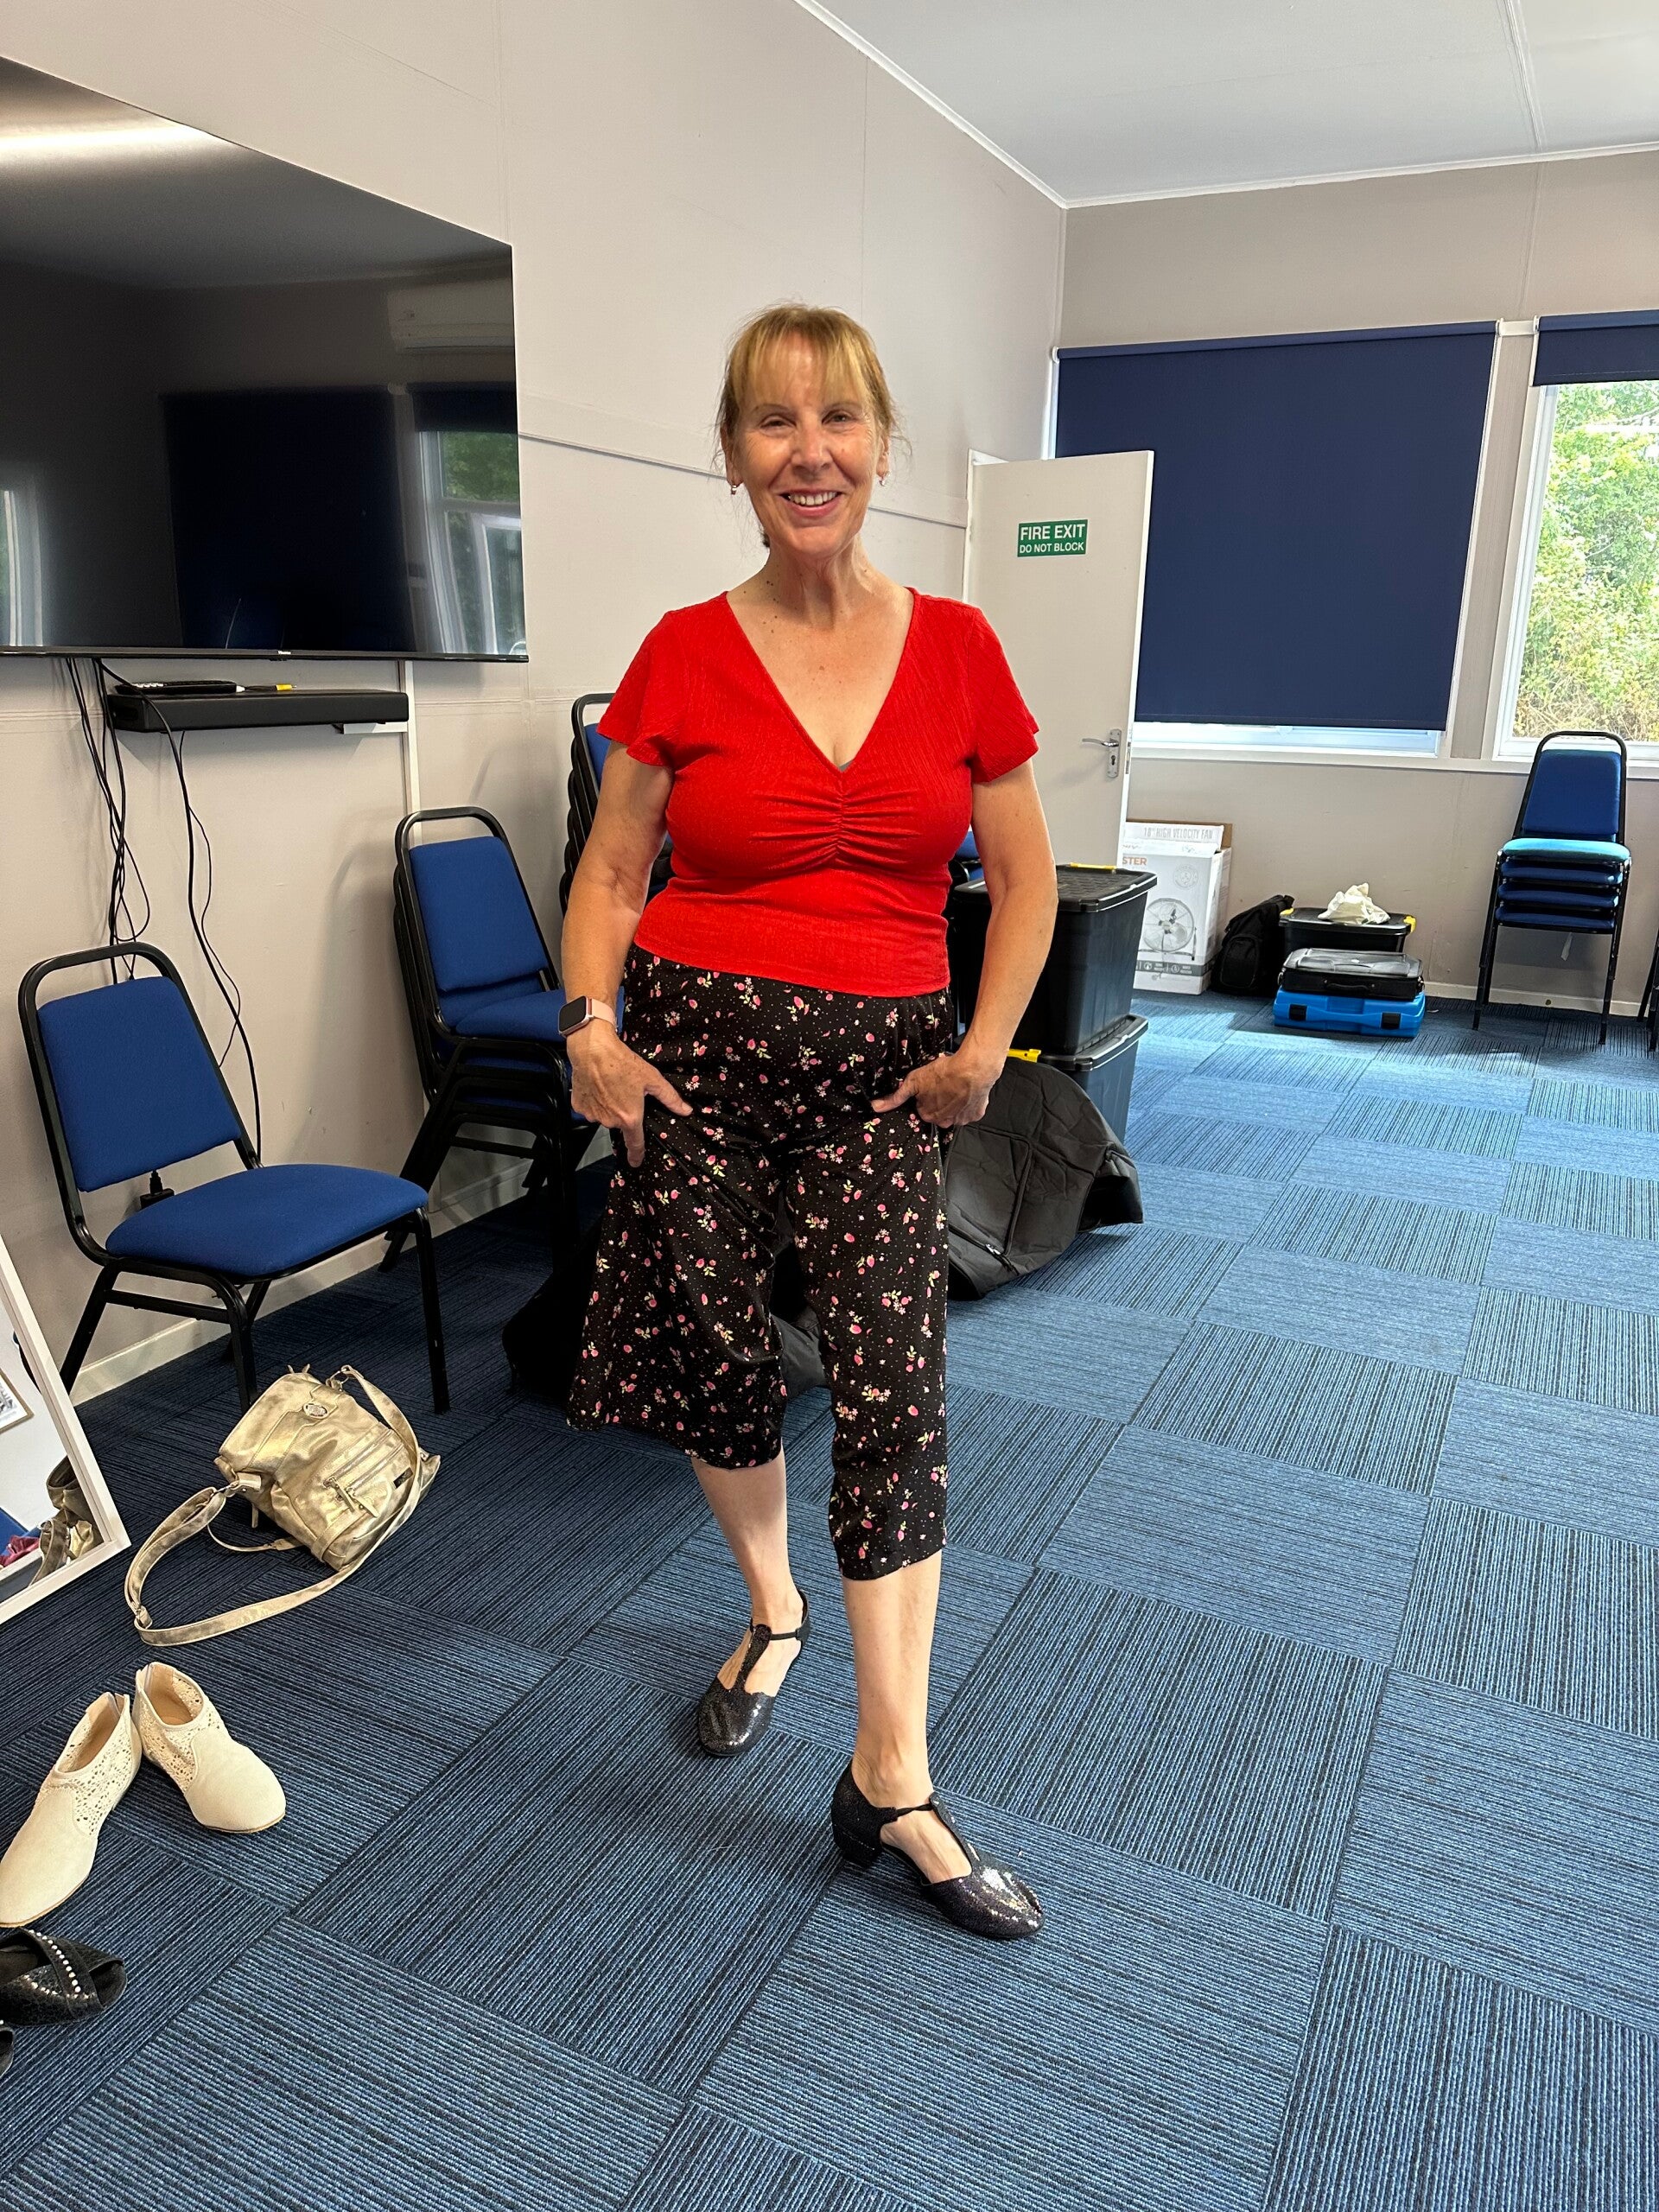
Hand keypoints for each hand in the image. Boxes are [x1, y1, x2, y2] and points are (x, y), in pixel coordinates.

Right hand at [566, 1026, 690, 1166]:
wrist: (593, 1050)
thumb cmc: (621, 1062)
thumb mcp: (652, 1079)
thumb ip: (670, 1098)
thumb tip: (685, 1110)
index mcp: (629, 1117)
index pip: (635, 1144)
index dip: (637, 1155)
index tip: (636, 1162)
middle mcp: (610, 1120)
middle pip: (620, 1123)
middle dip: (623, 1112)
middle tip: (624, 1092)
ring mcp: (593, 1115)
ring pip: (604, 1116)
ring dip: (608, 1106)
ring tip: (611, 1086)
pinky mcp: (580, 1107)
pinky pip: (590, 1109)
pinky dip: (594, 1101)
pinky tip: (598, 1086)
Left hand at [872, 1045, 1001, 1128]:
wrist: (973, 1069)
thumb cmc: (944, 1073)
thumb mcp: (913, 1081)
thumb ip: (895, 1097)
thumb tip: (876, 1107)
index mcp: (928, 1115)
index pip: (923, 1109)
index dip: (926, 1097)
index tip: (930, 1087)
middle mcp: (945, 1121)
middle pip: (939, 1113)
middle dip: (940, 1102)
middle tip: (944, 1086)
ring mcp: (962, 1119)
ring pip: (955, 1113)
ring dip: (955, 1104)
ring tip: (956, 1087)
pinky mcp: (976, 1114)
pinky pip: (970, 1111)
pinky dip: (969, 1102)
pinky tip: (967, 1091)